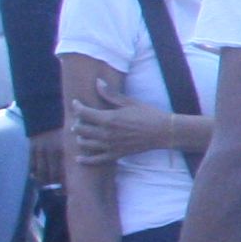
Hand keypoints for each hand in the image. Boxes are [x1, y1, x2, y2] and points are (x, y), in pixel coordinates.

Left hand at [68, 90, 182, 162]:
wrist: (164, 132)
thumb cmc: (149, 115)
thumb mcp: (130, 102)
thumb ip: (111, 94)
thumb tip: (97, 82)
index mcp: (109, 118)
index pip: (83, 113)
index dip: (77, 106)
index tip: (76, 103)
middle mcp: (107, 133)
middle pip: (80, 129)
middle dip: (77, 122)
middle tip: (81, 119)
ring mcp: (111, 146)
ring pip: (85, 143)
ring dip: (80, 137)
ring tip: (82, 133)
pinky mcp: (116, 154)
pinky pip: (96, 160)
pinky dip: (86, 160)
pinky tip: (78, 158)